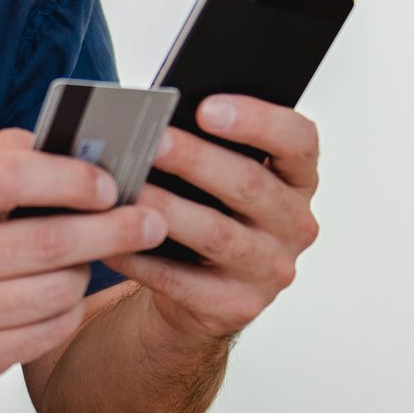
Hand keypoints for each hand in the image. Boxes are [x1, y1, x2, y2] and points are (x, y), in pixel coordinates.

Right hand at [0, 129, 167, 385]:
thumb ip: (5, 157)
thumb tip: (79, 150)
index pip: (12, 177)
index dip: (71, 178)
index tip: (110, 183)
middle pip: (47, 243)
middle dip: (112, 229)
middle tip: (152, 221)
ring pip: (57, 291)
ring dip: (85, 272)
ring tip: (84, 259)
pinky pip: (50, 330)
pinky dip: (68, 309)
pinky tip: (60, 295)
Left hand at [104, 95, 320, 339]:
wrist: (203, 292)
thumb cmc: (210, 214)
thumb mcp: (223, 179)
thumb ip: (210, 148)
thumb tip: (159, 121)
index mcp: (297, 180)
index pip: (298, 141)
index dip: (257, 120)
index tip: (207, 106)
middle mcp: (294, 224)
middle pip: (250, 185)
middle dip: (196, 160)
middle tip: (154, 142)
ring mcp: (269, 270)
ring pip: (216, 235)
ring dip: (169, 208)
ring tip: (130, 189)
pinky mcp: (236, 306)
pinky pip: (183, 281)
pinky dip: (145, 260)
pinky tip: (116, 240)